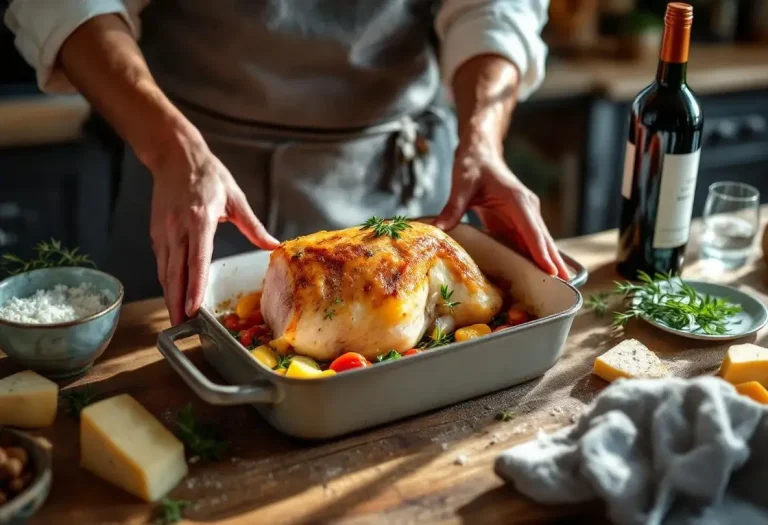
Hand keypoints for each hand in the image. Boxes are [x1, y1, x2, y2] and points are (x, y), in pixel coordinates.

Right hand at [149, 138, 278, 324]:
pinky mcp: (156, 232)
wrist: (175, 156)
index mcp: (199, 219)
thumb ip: (253, 226)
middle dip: (177, 302)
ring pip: (165, 270)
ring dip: (169, 296)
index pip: (196, 259)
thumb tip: (274, 245)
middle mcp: (177, 228)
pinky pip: (162, 262)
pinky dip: (166, 280)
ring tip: (176, 318)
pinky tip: (172, 294)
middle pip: (175, 273)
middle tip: (182, 326)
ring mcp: (163, 231)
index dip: (193, 286)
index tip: (193, 308)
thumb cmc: (208, 175)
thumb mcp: (235, 198)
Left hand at [435, 128, 569, 279]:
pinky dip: (534, 256)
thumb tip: (437, 230)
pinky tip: (538, 272)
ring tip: (559, 283)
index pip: (532, 230)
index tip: (552, 270)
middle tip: (566, 284)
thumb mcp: (461, 185)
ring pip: (538, 242)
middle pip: (543, 239)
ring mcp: (524, 215)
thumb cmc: (473, 165)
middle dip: (554, 261)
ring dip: (548, 261)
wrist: (480, 151)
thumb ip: (452, 209)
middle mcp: (526, 208)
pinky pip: (526, 241)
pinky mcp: (516, 220)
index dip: (541, 252)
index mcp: (517, 200)